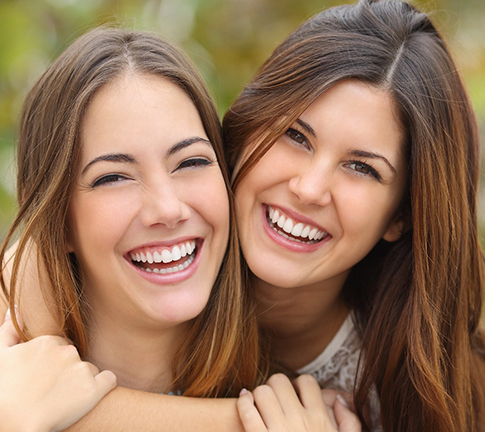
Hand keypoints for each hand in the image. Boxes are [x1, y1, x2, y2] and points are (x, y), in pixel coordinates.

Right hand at [0, 310, 116, 431]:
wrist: (11, 425)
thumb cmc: (1, 392)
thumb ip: (8, 332)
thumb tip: (15, 311)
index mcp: (47, 342)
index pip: (61, 347)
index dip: (53, 364)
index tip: (43, 378)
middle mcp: (68, 352)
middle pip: (76, 358)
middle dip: (68, 371)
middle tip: (52, 390)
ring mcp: (82, 370)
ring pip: (91, 371)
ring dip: (82, 381)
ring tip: (64, 398)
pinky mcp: (93, 389)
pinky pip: (109, 380)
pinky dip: (103, 387)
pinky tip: (89, 396)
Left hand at [237, 374, 360, 431]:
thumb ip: (350, 423)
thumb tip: (339, 399)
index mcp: (320, 420)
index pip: (307, 382)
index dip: (299, 384)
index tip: (295, 393)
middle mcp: (299, 422)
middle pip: (280, 381)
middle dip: (276, 386)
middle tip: (275, 397)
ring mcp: (278, 431)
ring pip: (262, 391)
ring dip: (259, 393)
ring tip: (261, 402)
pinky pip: (246, 410)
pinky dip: (243, 402)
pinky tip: (246, 403)